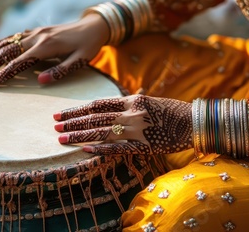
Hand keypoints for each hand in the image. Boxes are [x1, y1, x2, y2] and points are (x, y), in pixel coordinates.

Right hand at [0, 14, 108, 88]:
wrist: (94, 26)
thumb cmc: (89, 46)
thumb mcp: (80, 61)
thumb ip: (60, 71)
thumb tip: (40, 81)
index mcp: (46, 46)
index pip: (17, 64)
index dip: (0, 76)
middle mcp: (37, 37)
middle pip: (6, 52)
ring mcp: (35, 32)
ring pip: (7, 43)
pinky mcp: (37, 30)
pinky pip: (14, 37)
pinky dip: (1, 45)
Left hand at [54, 95, 192, 154]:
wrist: (195, 122)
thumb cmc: (172, 111)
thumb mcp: (150, 101)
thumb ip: (131, 102)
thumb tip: (116, 103)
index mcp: (132, 100)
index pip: (98, 104)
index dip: (77, 109)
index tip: (61, 113)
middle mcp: (131, 113)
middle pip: (95, 118)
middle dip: (72, 122)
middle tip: (53, 126)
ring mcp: (137, 129)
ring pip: (102, 132)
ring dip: (79, 135)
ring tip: (61, 138)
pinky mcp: (144, 145)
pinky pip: (118, 148)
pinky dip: (100, 148)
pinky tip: (85, 149)